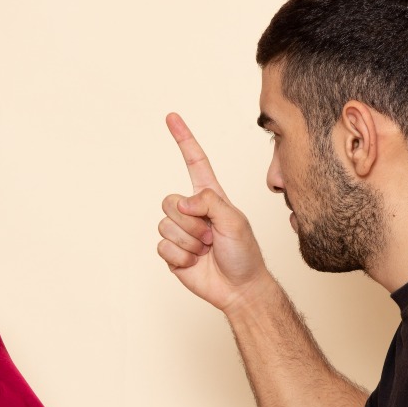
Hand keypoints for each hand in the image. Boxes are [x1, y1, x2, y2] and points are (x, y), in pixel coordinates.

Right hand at [157, 113, 271, 311]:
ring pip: (165, 225)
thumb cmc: (245, 254)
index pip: (194, 161)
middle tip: (212, 237)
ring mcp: (181, 232)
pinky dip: (181, 257)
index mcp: (210, 197)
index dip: (183, 139)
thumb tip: (182, 203)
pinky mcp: (172, 253)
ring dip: (189, 242)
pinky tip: (195, 262)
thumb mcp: (235, 221)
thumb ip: (210, 202)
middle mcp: (192, 211)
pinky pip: (162, 247)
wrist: (239, 289)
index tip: (172, 117)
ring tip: (207, 250)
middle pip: (170, 201)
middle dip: (191, 222)